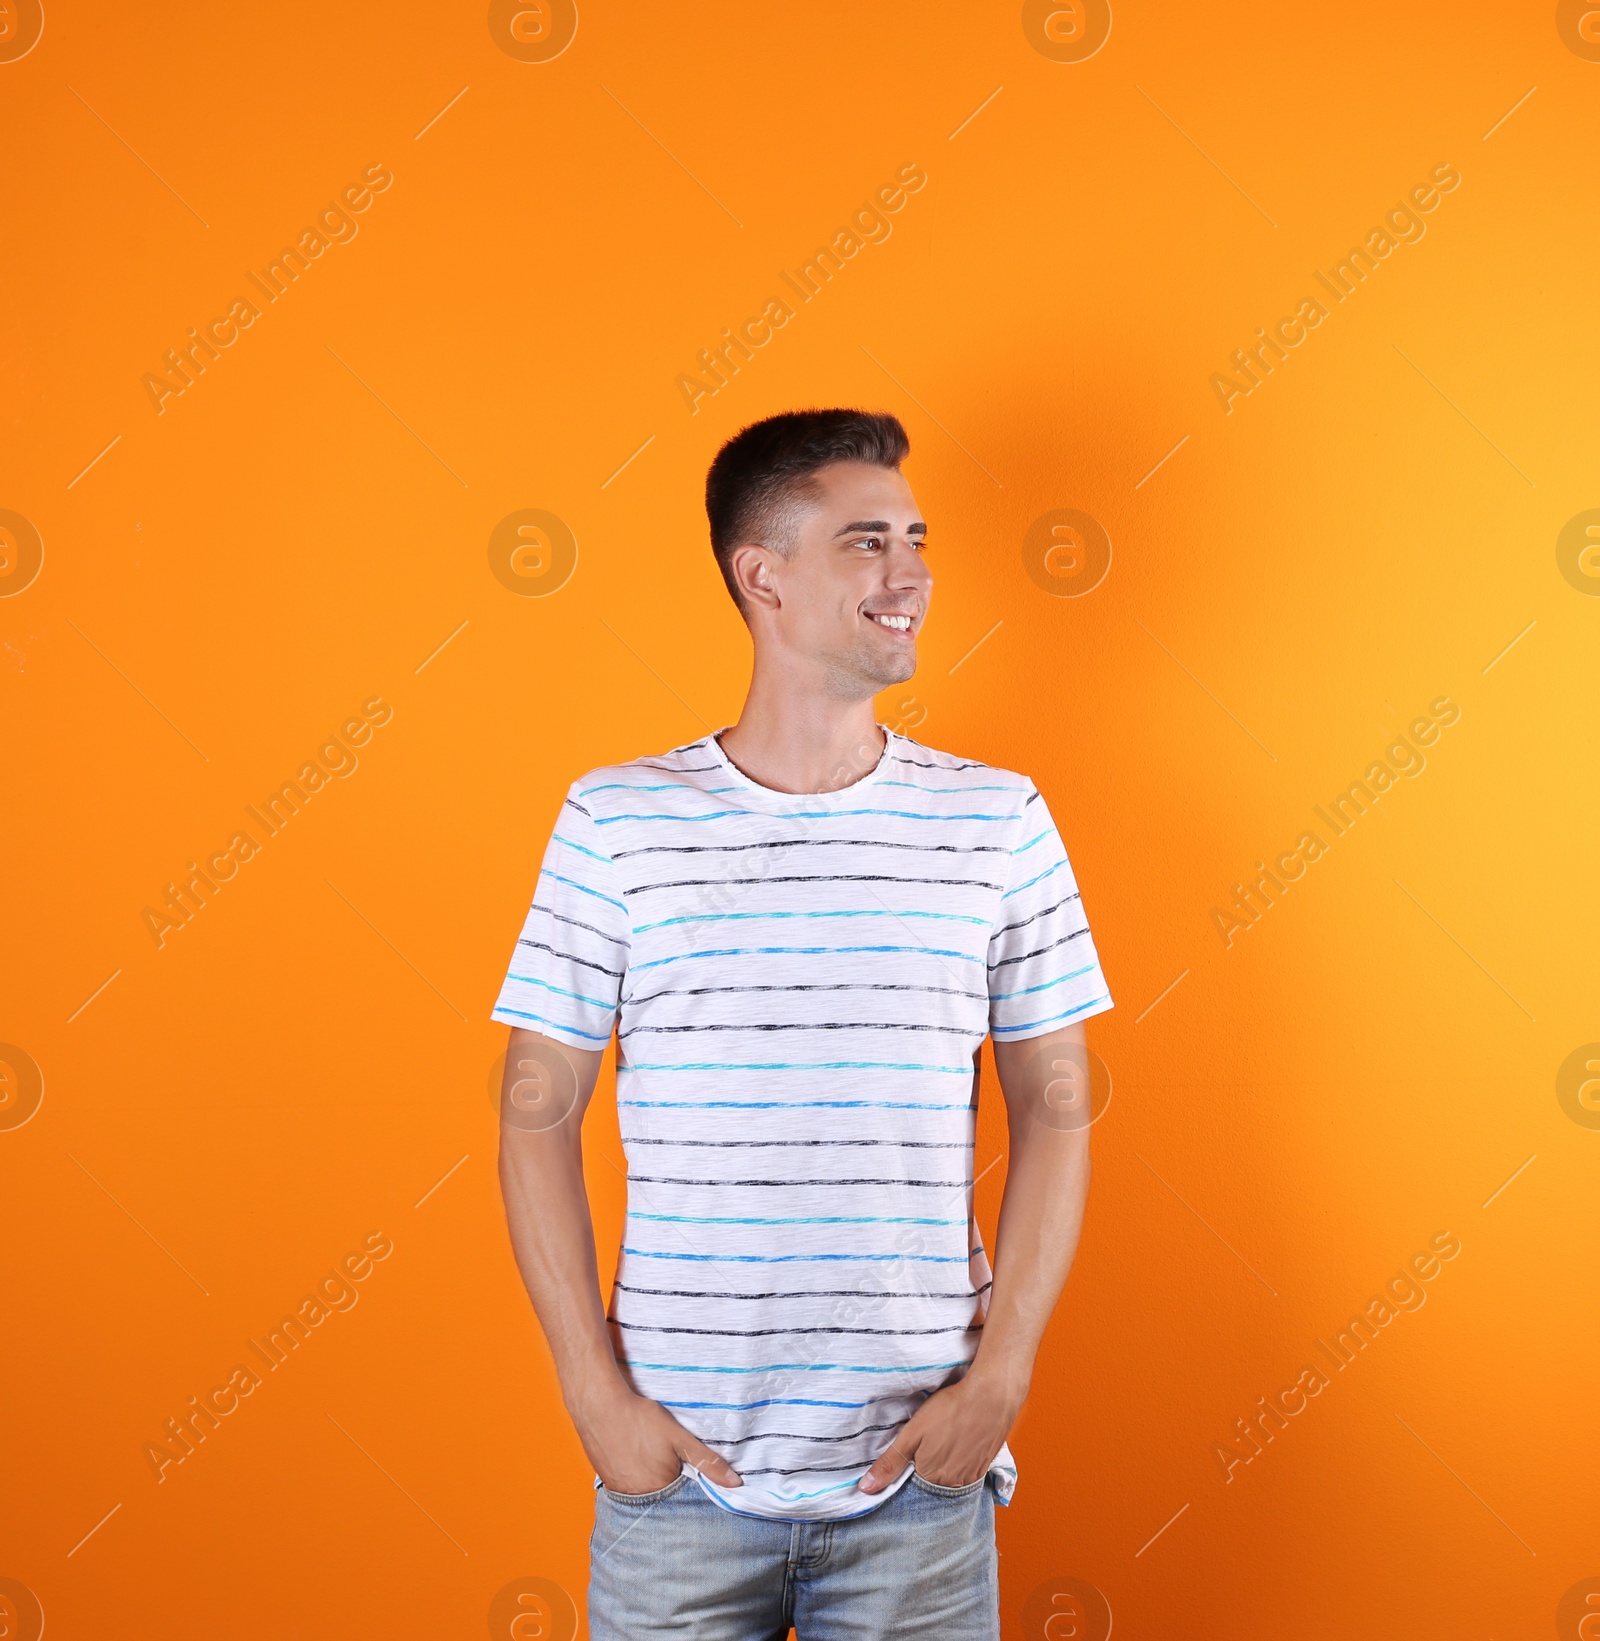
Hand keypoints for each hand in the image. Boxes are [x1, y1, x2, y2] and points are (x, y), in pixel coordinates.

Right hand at [572, 1382, 741, 1494]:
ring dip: (650, 1480)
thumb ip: (707, 1461)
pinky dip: (634, 1475)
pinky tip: (635, 1456)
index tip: (686, 1471)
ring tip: (649, 1456)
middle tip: (665, 1459)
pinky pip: (626, 1485)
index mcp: (658, 1491)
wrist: (599, 1405)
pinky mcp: (606, 1480)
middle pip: (662, 1498)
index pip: (682, 1501)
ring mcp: (618, 1491)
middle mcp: (637, 1498)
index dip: (687, 1485)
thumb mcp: (679, 1438)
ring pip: (644, 1492)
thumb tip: (736, 1484)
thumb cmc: (640, 1419)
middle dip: (669, 1484)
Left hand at [857, 1370, 1024, 1492]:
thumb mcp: (913, 1433)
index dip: (906, 1473)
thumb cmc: (950, 1410)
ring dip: (943, 1467)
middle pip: (932, 1485)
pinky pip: (966, 1473)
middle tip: (925, 1445)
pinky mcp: (985, 1466)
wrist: (993, 1395)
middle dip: (924, 1472)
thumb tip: (865, 1489)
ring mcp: (972, 1477)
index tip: (906, 1457)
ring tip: (941, 1443)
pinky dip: (959, 1462)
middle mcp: (954, 1485)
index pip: (912, 1489)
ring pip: (950, 1480)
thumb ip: (890, 1462)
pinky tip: (957, 1444)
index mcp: (932, 1479)